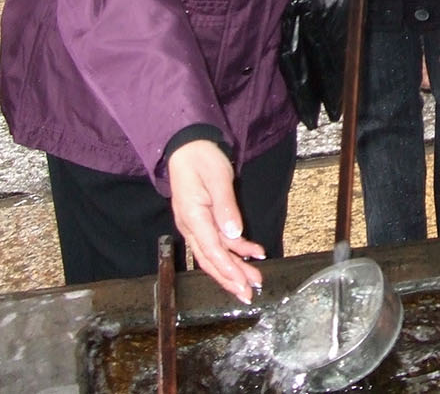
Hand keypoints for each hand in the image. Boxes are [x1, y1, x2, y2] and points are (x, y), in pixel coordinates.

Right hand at [166, 140, 264, 302]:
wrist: (187, 145)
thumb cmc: (201, 157)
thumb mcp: (217, 178)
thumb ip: (226, 206)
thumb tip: (234, 234)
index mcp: (193, 216)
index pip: (211, 250)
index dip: (228, 269)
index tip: (243, 283)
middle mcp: (191, 225)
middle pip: (211, 259)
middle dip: (230, 278)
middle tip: (248, 293)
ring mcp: (194, 224)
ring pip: (213, 254)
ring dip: (232, 268)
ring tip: (252, 281)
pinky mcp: (201, 220)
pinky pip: (216, 241)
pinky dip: (233, 249)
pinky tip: (250, 254)